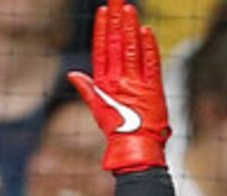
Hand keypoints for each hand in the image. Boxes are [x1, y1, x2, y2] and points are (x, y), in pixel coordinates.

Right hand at [68, 2, 170, 174]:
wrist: (136, 149)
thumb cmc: (117, 131)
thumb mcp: (98, 108)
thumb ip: (87, 88)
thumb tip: (72, 75)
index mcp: (105, 83)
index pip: (103, 50)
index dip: (103, 30)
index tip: (103, 12)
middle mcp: (119, 80)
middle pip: (118, 44)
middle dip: (117, 20)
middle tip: (117, 0)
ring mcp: (137, 84)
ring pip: (133, 50)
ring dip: (131, 28)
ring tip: (129, 9)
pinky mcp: (153, 90)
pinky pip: (151, 64)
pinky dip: (149, 48)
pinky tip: (147, 31)